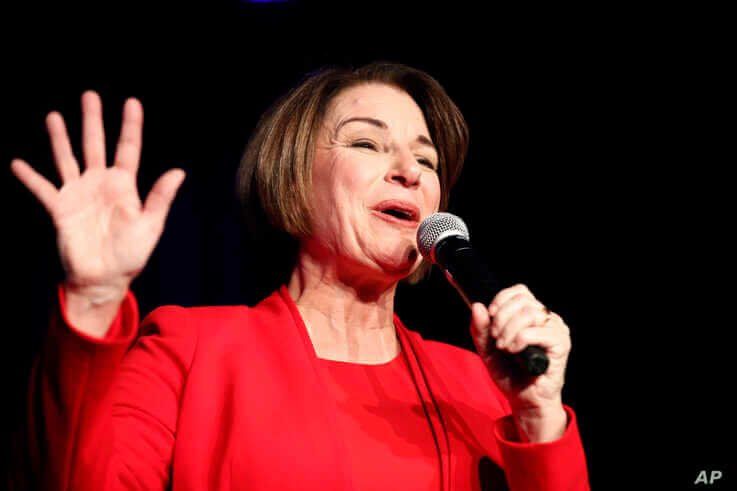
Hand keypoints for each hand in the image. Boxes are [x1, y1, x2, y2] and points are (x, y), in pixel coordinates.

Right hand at [10, 91, 185, 299]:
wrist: (104, 278)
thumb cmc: (131, 255)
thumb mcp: (150, 226)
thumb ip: (160, 198)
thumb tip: (179, 171)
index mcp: (124, 186)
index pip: (128, 148)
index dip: (130, 125)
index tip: (131, 101)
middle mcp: (100, 184)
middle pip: (95, 144)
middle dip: (92, 120)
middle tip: (89, 95)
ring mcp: (78, 194)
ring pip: (67, 158)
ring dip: (60, 138)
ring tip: (54, 115)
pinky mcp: (60, 209)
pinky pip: (42, 188)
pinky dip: (30, 177)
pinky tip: (17, 163)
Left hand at [469, 284, 571, 414]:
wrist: (524, 400)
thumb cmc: (510, 373)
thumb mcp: (487, 349)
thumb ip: (480, 329)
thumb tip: (477, 306)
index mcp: (531, 314)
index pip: (519, 291)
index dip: (501, 299)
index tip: (490, 315)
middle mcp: (547, 318)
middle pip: (522, 301)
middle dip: (502, 317)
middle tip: (496, 338)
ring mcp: (556, 329)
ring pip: (530, 312)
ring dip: (510, 329)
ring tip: (504, 347)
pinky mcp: (561, 343)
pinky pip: (538, 331)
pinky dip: (520, 339)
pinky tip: (514, 351)